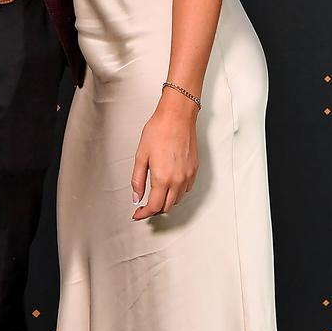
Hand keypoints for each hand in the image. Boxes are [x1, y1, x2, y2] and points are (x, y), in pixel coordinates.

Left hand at [131, 94, 198, 219]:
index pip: (154, 206)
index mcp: (163, 178)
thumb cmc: (158, 130)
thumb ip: (138, 179)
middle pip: (167, 206)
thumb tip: (136, 197)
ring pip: (178, 199)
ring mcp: (188, 176)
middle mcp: (178, 180)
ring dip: (166, 201)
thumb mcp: (141, 155)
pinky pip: (186, 189)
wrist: (177, 116)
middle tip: (144, 205)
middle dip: (155, 210)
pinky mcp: (194, 170)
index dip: (144, 214)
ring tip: (156, 195)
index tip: (138, 214)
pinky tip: (169, 184)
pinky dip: (177, 192)